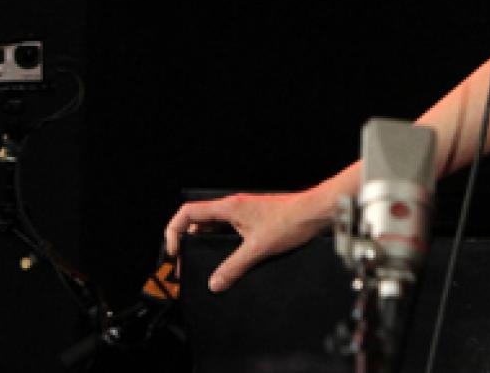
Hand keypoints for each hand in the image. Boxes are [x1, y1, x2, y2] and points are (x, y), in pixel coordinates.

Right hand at [163, 189, 331, 291]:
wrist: (316, 212)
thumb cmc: (291, 221)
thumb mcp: (258, 249)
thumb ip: (234, 267)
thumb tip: (215, 283)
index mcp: (229, 207)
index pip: (188, 213)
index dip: (173, 231)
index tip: (173, 251)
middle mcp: (233, 207)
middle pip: (198, 222)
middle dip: (187, 242)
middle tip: (185, 263)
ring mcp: (244, 213)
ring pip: (214, 227)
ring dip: (205, 244)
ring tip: (202, 263)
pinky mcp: (254, 220)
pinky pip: (229, 231)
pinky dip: (222, 245)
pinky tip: (227, 260)